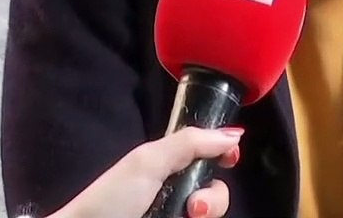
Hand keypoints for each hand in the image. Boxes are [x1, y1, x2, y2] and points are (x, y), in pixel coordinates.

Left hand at [49, 127, 241, 217]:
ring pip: (210, 214)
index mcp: (167, 165)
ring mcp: (174, 214)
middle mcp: (174, 192)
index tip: (230, 159)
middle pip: (216, 191)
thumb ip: (189, 143)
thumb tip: (232, 133)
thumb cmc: (110, 199)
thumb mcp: (148, 161)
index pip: (208, 156)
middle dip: (214, 198)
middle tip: (194, 207)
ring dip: (207, 214)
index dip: (223, 155)